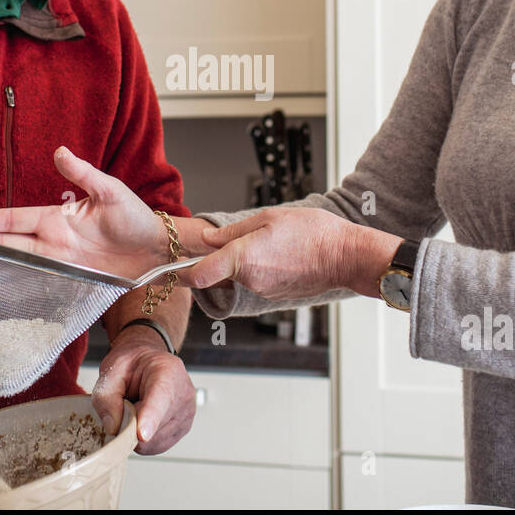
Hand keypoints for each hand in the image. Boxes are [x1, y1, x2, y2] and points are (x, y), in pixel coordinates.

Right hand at [0, 146, 165, 278]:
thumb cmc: (136, 217)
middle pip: (9, 242)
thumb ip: (84, 174)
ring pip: (19, 264)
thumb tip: (61, 152)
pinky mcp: (72, 281)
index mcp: (57, 218)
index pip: (14, 219)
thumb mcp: (110, 191)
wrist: (158, 249)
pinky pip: (41, 285)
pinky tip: (2, 293)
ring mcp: (60, 263)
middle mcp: (52, 241)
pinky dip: (20, 288)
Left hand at [91, 325, 195, 454]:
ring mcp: (186, 414)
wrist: (148, 362)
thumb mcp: (111, 370)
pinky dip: (144, 440)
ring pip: (153, 442)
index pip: (160, 398)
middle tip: (125, 403)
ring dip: (136, 433)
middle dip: (131, 424)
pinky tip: (143, 419)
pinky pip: (156, 446)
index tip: (142, 434)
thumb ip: (106, 397)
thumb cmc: (133, 363)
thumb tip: (113, 427)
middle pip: (153, 427)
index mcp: (167, 371)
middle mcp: (183, 393)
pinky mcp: (183, 430)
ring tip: (136, 408)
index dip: (150, 418)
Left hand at [187, 207, 399, 300]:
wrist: (347, 257)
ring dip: (243, 262)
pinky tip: (279, 253)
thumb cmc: (314, 233)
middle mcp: (249, 280)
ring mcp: (263, 291)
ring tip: (267, 241)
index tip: (167, 267)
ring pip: (239, 276)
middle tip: (227, 239)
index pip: (197, 275)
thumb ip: (233, 231)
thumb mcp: (269, 217)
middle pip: (217, 273)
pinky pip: (257, 281)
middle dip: (217, 259)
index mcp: (242, 258)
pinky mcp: (275, 297)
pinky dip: (260, 269)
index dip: (178, 272)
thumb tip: (208, 239)